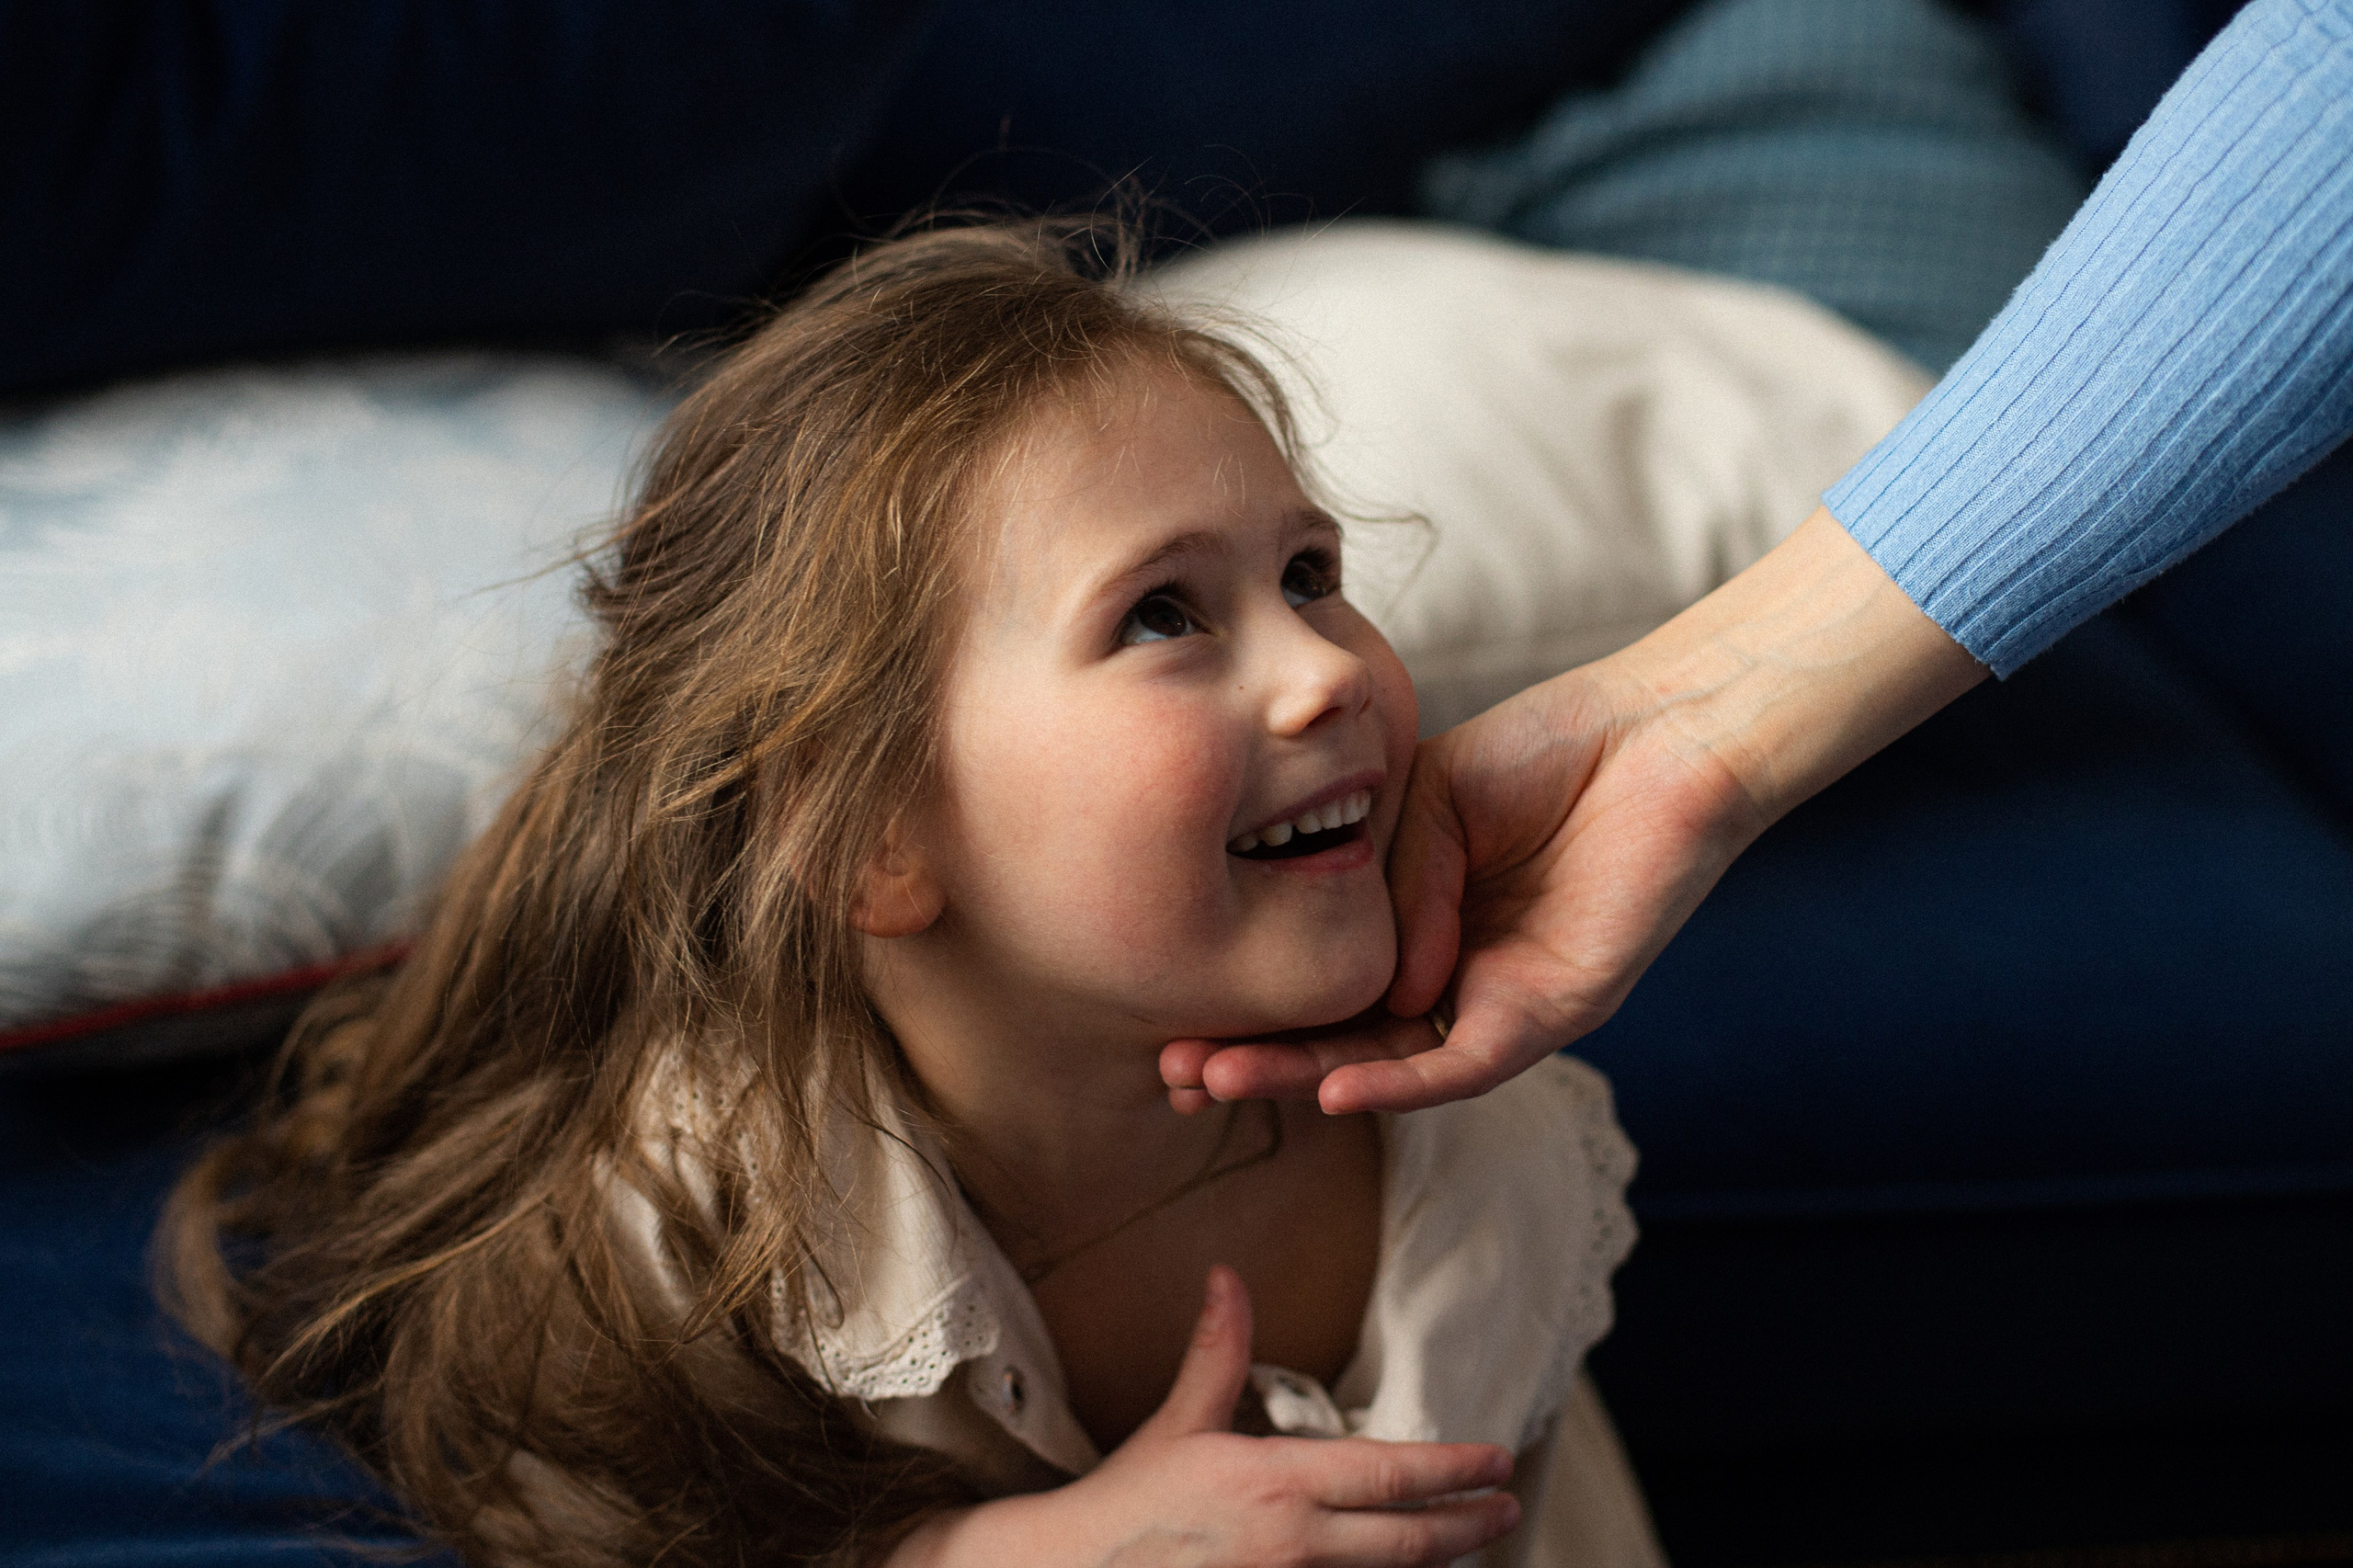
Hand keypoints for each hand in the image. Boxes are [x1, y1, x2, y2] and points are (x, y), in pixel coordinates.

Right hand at [891, 1266, 1517, 1566]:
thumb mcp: (1181, 1423)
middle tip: (1507, 1507)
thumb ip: (1219, 1351)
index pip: (1392, 1474)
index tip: (1498, 1460)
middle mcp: (1295, 1544)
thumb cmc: (1130, 1503)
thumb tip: (1229, 1278)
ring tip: (1467, 1542)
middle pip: (1412, 1540)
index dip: (1455, 1469)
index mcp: (1278, 1484)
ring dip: (1435, 1562)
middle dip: (1470, 1524)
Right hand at [1165, 511, 1985, 1114]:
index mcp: (1416, 922)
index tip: (1170, 1012)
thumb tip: (1386, 983)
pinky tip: (1336, 1086)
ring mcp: (1500, 997)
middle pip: (1339, 1034)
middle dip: (1255, 1057)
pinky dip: (1400, 1079)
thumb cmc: (1550, 750)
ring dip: (1304, 1075)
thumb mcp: (1424, 799)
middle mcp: (1453, 974)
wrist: (1658, 732)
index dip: (1250, 1000)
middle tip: (1174, 1072)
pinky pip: (1466, 1061)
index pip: (1320, 978)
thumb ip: (1392, 882)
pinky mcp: (1554, 1008)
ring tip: (1220, 1082)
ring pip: (1390, 1060)